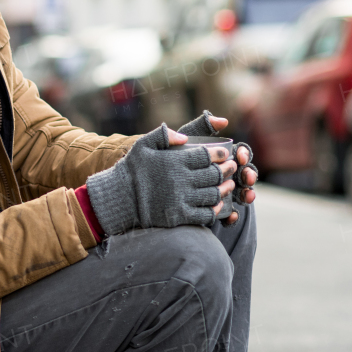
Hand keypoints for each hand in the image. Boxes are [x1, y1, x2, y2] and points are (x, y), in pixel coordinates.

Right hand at [87, 125, 226, 233]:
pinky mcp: (178, 216)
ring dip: (225, 189)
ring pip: (213, 194)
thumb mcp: (142, 145)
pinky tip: (217, 204)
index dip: (220, 153)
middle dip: (227, 170)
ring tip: (228, 185)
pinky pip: (204, 214)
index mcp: (174, 161)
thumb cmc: (132, 170)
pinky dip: (214, 209)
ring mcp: (180, 200)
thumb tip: (185, 137)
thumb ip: (163, 135)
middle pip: (213, 175)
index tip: (225, 153)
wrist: (119, 198)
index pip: (207, 155)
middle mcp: (180, 180)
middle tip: (232, 167)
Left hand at [176, 111, 256, 224]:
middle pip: (243, 174)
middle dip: (248, 175)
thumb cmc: (173, 156)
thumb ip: (202, 126)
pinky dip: (232, 215)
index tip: (239, 156)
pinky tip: (232, 216)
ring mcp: (220, 192)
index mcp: (221, 157)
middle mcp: (224, 174)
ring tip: (246, 197)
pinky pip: (227, 213)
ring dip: (246, 195)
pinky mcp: (213, 208)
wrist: (153, 182)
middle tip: (247, 177)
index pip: (238, 154)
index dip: (242, 155)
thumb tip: (224, 121)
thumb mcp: (186, 140)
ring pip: (239, 194)